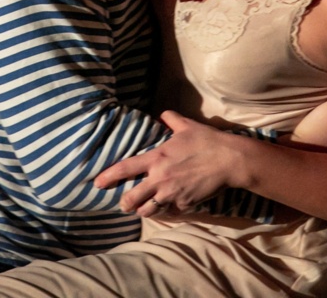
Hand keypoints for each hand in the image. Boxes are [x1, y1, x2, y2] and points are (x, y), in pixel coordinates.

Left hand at [94, 110, 235, 217]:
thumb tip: (163, 113)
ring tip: (144, 208)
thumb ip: (170, 119)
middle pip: (132, 199)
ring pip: (148, 211)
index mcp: (156, 158)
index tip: (97, 183)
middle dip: (125, 203)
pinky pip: (170, 212)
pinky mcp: (184, 205)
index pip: (125, 169)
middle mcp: (160, 179)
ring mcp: (172, 194)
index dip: (108, 177)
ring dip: (144, 210)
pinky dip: (167, 211)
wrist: (228, 160)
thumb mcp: (186, 125)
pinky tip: (169, 207)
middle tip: (125, 204)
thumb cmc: (207, 141)